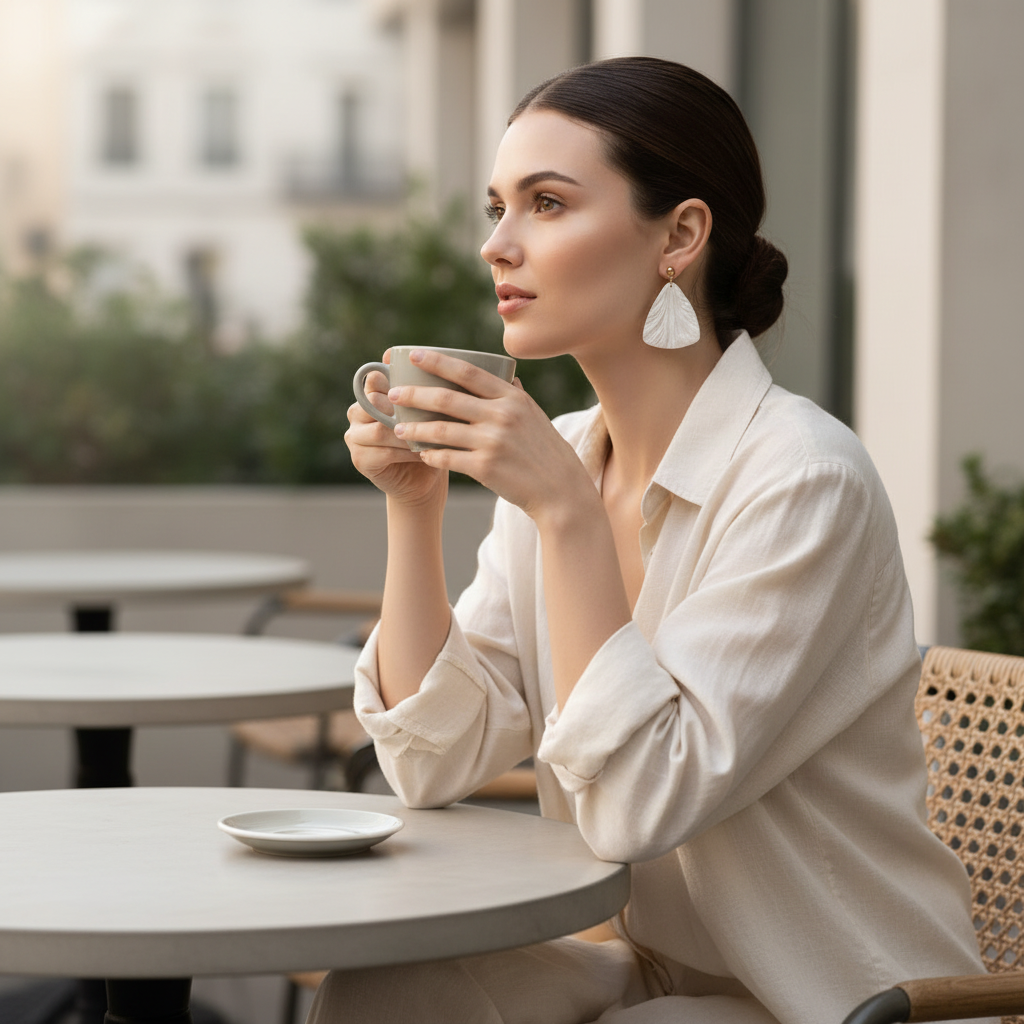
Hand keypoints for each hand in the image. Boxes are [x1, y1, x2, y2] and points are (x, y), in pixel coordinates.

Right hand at [344, 351, 447, 508]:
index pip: (373, 379)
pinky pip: (383, 452)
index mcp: (370, 394)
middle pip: (373, 402)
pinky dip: (406, 453)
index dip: (392, 378)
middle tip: (431, 411)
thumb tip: (445, 361)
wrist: (423, 478)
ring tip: (430, 434)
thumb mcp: (430, 410)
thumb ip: (427, 390)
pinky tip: (424, 452)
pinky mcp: (360, 459)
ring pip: (378, 429)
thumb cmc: (430, 438)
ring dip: (405, 432)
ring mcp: (354, 436)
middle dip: (401, 408)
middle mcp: (357, 412)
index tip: (419, 382)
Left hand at [387, 348, 596, 523]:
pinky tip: (421, 454)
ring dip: (415, 428)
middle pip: (446, 398)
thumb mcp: (534, 416)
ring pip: (441, 430)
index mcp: (512, 398)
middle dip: (414, 395)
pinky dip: (430, 455)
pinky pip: (447, 458)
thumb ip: (514, 395)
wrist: (561, 491)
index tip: (414, 355)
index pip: (468, 371)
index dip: (438, 361)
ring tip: (398, 428)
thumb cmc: (545, 452)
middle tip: (393, 394)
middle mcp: (502, 415)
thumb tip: (503, 374)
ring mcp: (493, 441)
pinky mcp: (486, 467)